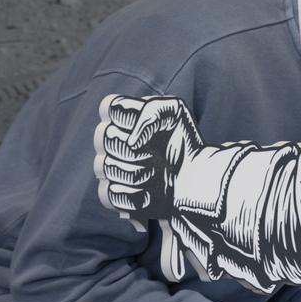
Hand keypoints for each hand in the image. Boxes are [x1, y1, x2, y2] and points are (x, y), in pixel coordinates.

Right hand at [95, 94, 200, 222]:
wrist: (195, 176)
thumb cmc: (182, 141)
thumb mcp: (175, 113)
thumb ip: (152, 110)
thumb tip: (131, 143)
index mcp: (122, 118)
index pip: (109, 106)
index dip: (130, 115)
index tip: (154, 124)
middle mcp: (111, 142)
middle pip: (105, 136)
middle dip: (137, 146)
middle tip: (157, 153)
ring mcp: (111, 168)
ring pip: (106, 166)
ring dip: (138, 171)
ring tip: (157, 173)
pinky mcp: (114, 195)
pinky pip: (109, 193)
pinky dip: (133, 195)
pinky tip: (150, 194)